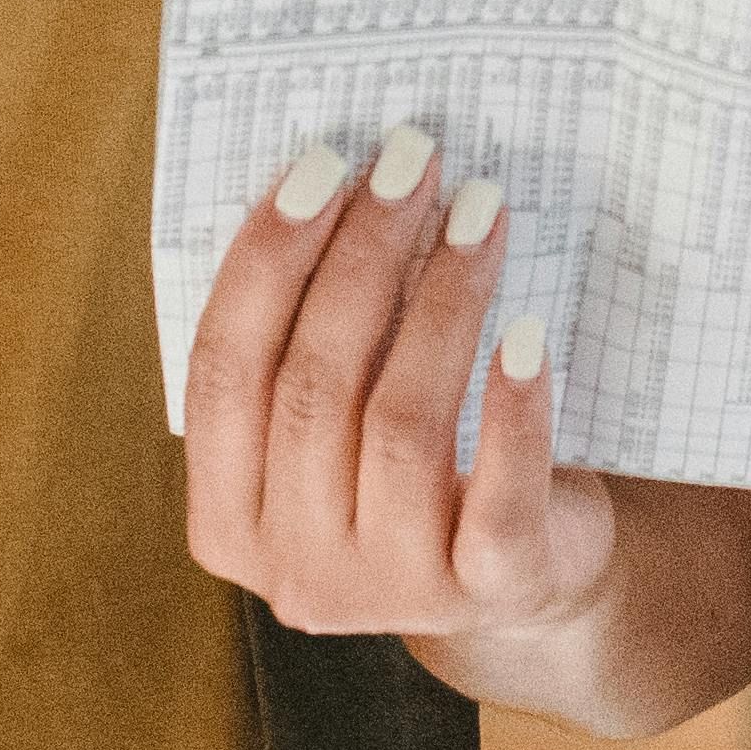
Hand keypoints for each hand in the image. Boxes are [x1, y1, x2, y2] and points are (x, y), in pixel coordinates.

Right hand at [184, 121, 611, 647]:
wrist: (527, 579)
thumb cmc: (425, 467)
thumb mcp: (345, 423)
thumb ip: (318, 343)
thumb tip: (343, 185)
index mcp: (229, 519)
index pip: (222, 373)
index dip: (266, 261)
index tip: (320, 164)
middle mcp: (295, 568)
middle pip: (312, 388)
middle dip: (361, 256)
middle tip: (410, 161)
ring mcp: (391, 587)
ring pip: (401, 426)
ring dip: (441, 303)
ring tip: (479, 211)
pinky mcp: (489, 588)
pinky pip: (498, 491)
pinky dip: (512, 409)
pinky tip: (528, 333)